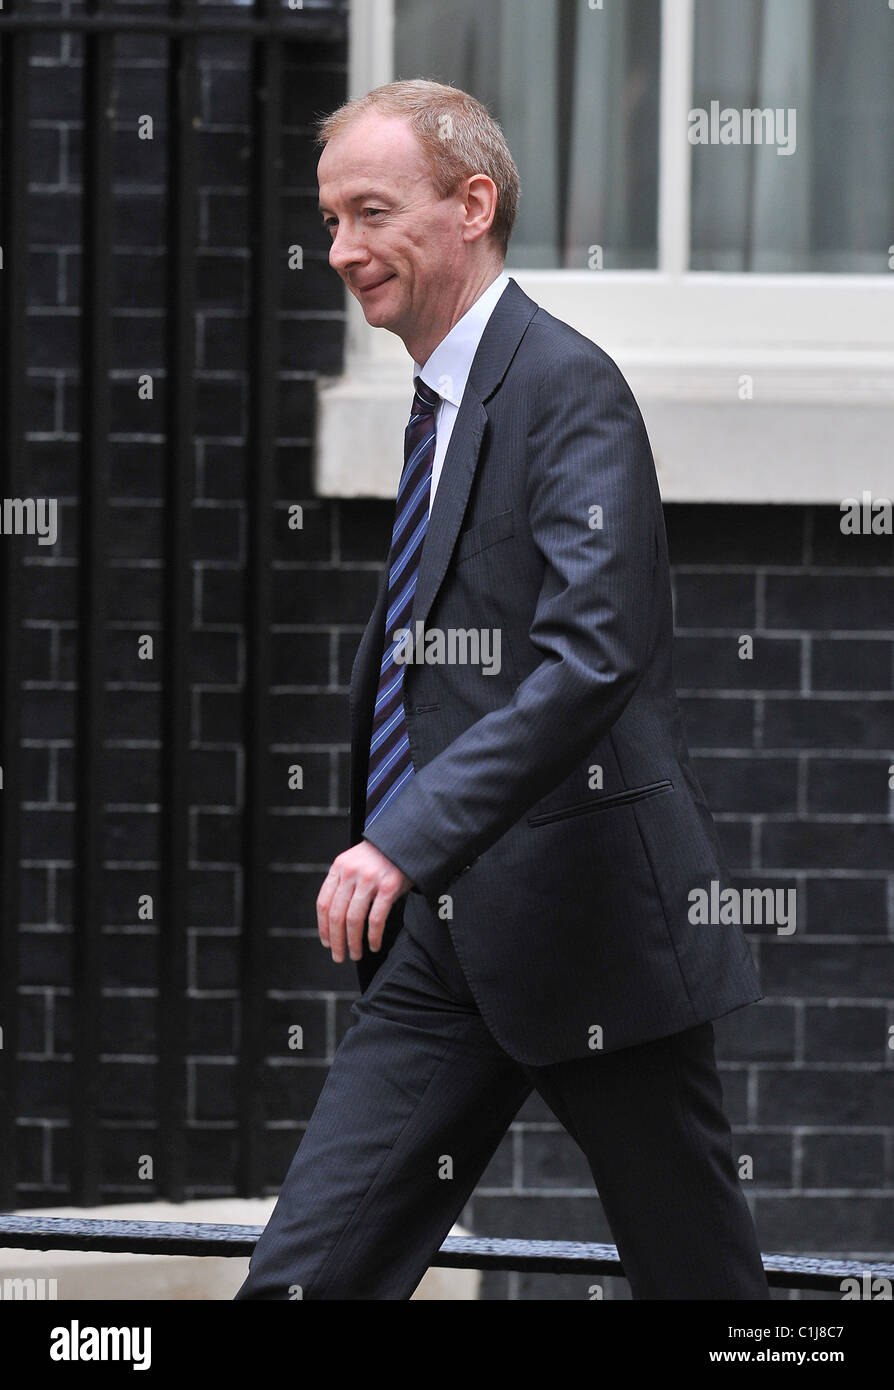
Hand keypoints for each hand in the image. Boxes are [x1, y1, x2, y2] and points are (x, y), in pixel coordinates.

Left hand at [317, 840, 413, 962]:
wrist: (407, 840)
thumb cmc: (381, 856)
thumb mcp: (356, 862)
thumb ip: (344, 883)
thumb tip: (335, 919)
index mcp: (339, 867)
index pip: (324, 903)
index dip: (323, 927)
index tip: (327, 942)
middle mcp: (351, 873)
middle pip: (336, 915)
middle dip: (336, 940)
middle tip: (339, 956)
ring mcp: (370, 879)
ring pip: (354, 920)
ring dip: (353, 942)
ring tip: (356, 954)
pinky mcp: (389, 887)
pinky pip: (376, 919)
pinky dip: (373, 937)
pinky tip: (373, 945)